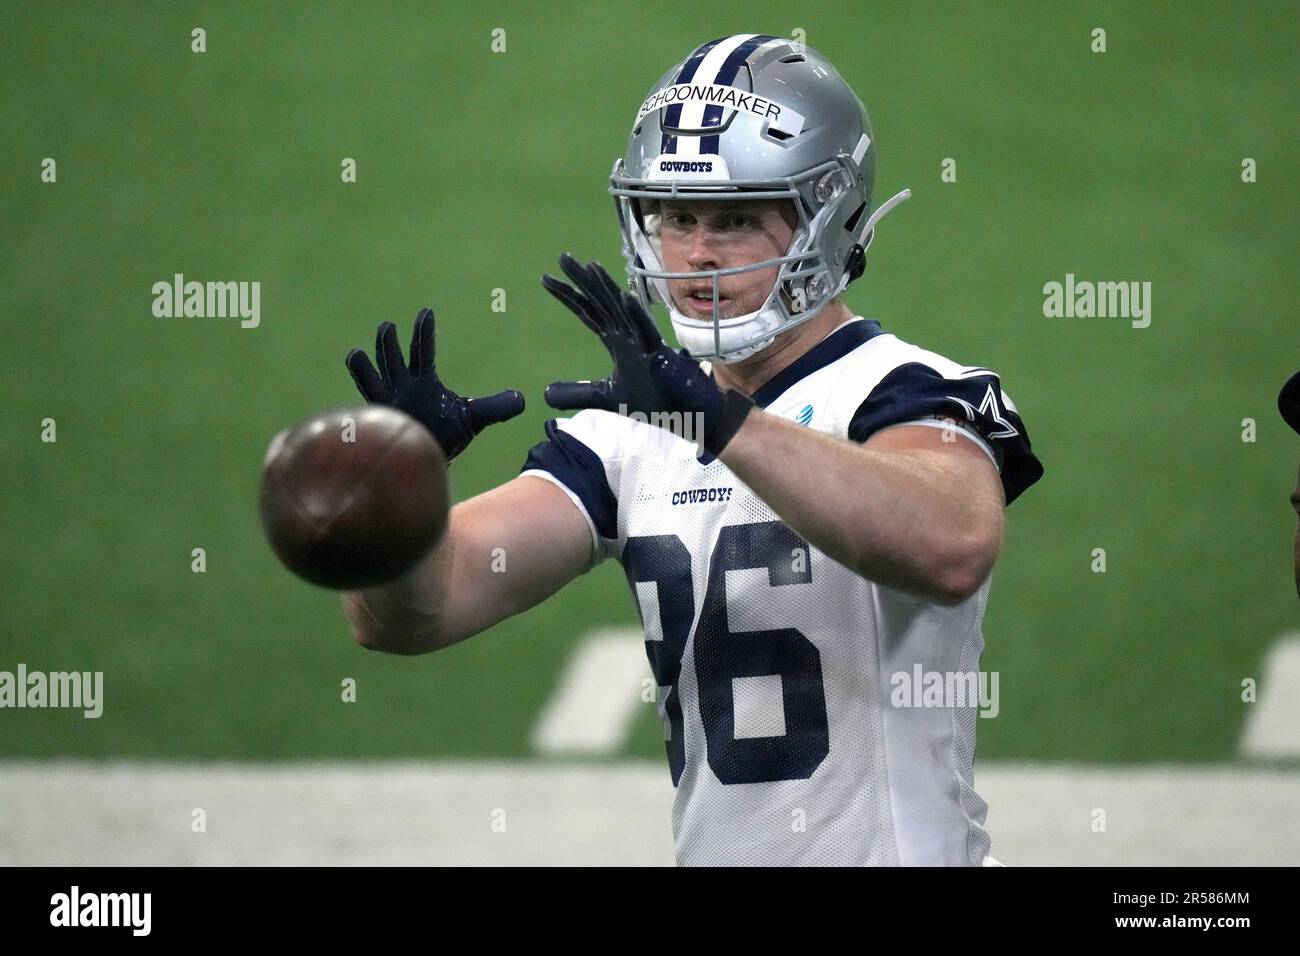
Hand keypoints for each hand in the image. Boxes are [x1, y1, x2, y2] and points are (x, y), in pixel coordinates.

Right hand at [345, 308, 524, 460]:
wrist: (431, 461)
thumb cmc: (447, 435)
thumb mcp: (474, 417)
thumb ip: (496, 407)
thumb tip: (523, 400)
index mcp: (423, 382)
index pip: (422, 352)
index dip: (424, 333)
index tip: (427, 312)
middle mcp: (402, 388)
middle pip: (393, 360)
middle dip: (390, 345)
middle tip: (387, 326)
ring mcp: (389, 405)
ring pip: (373, 381)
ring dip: (366, 369)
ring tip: (355, 354)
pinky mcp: (381, 424)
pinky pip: (366, 412)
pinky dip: (358, 409)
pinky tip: (345, 406)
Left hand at [542, 254, 750, 452]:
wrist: (685, 416)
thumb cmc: (654, 401)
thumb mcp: (606, 397)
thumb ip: (578, 393)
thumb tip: (544, 395)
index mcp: (617, 340)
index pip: (588, 312)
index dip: (568, 295)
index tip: (546, 279)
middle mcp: (629, 335)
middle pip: (602, 302)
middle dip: (582, 280)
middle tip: (562, 257)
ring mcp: (644, 342)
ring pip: (623, 310)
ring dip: (608, 288)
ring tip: (589, 266)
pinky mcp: (660, 355)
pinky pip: (647, 332)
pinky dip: (636, 314)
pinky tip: (624, 297)